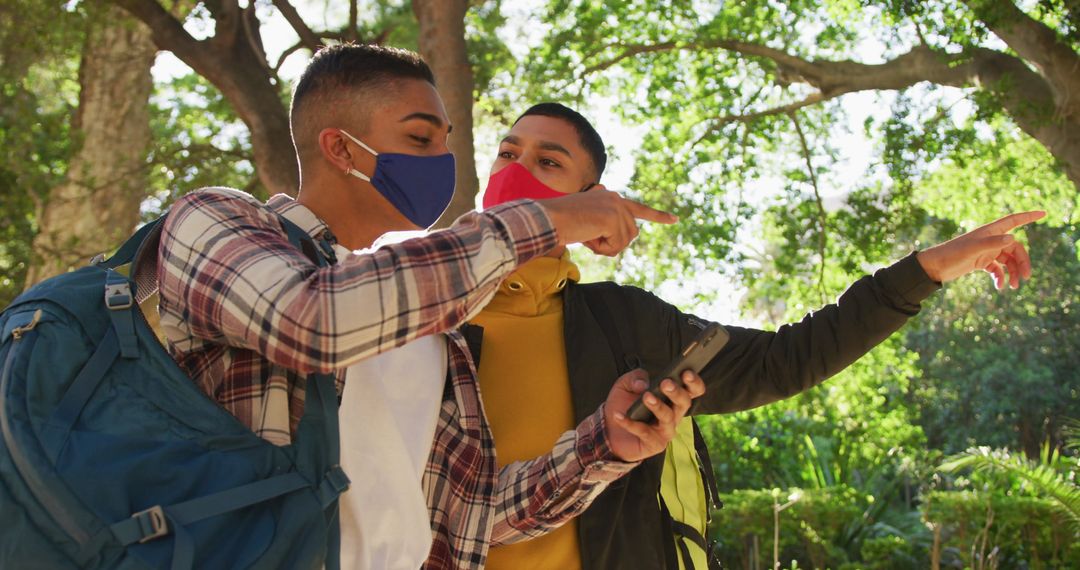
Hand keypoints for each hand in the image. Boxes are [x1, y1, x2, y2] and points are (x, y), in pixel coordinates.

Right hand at [539, 185, 677, 255]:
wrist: (547, 219)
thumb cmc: (559, 223)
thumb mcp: (584, 222)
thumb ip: (603, 225)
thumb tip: (623, 234)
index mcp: (609, 197)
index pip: (637, 208)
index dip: (657, 216)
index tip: (675, 220)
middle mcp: (615, 198)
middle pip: (631, 233)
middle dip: (613, 243)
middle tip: (589, 238)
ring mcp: (615, 207)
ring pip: (624, 241)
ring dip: (605, 246)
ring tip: (586, 236)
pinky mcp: (613, 218)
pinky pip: (616, 246)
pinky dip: (601, 249)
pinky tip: (587, 237)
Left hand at [603, 369, 704, 462]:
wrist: (609, 431)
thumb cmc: (624, 405)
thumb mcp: (625, 385)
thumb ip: (634, 378)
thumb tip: (643, 384)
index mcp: (672, 397)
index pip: (692, 389)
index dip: (693, 381)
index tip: (686, 372)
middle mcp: (674, 414)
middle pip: (684, 402)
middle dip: (676, 392)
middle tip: (665, 383)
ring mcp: (666, 430)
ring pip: (668, 418)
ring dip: (658, 406)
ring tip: (646, 396)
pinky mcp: (655, 444)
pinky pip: (645, 432)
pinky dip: (631, 423)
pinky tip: (619, 415)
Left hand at [916, 211, 1045, 288]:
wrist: (934, 267)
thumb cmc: (951, 254)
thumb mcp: (972, 249)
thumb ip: (992, 243)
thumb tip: (1013, 238)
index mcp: (989, 231)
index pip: (1013, 221)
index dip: (1028, 217)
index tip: (1043, 214)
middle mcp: (990, 240)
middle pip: (1015, 248)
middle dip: (1022, 262)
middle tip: (1026, 277)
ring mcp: (986, 251)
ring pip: (1007, 260)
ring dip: (1013, 273)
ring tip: (1014, 287)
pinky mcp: (980, 262)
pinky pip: (997, 269)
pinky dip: (1001, 277)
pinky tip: (1000, 287)